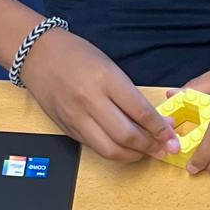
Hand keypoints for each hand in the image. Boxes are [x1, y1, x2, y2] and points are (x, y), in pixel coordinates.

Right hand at [22, 30, 179, 163]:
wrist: (37, 54)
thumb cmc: (78, 56)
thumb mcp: (110, 67)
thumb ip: (131, 96)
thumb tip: (156, 120)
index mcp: (106, 80)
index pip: (141, 112)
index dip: (160, 129)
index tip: (172, 137)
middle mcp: (90, 101)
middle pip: (127, 136)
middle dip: (150, 147)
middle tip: (163, 149)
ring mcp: (76, 118)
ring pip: (110, 149)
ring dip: (133, 155)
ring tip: (145, 152)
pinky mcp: (67, 129)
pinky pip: (95, 148)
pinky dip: (114, 152)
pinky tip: (125, 149)